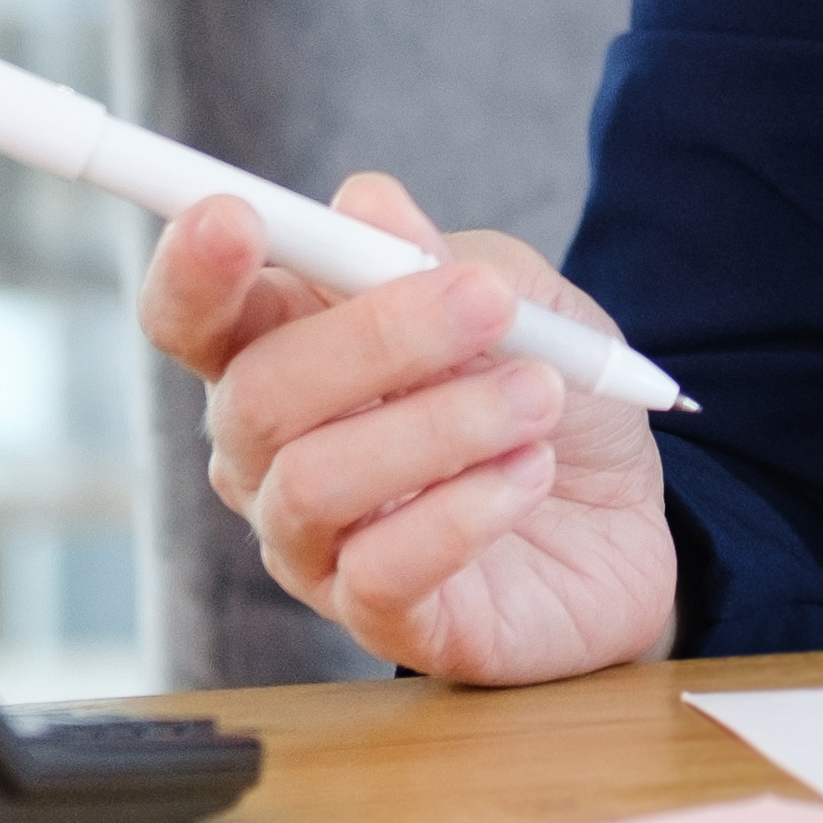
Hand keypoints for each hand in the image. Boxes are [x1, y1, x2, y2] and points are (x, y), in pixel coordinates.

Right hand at [135, 173, 678, 687]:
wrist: (631, 509)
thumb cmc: (543, 390)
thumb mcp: (513, 295)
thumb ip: (434, 256)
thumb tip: (365, 203)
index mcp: (281, 353)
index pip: (192, 317)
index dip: (192, 270)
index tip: (232, 216)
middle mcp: (271, 454)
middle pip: (254, 396)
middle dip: (375, 336)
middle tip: (488, 303)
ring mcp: (314, 545)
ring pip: (315, 483)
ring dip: (441, 425)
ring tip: (539, 397)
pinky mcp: (379, 618)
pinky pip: (381, 570)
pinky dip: (466, 510)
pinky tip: (529, 474)